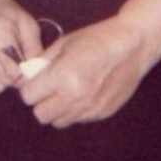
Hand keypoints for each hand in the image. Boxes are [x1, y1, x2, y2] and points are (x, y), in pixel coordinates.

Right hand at [0, 0, 43, 93]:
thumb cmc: (8, 16)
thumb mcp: (29, 25)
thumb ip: (36, 50)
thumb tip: (35, 74)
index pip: (14, 71)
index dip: (23, 71)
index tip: (24, 62)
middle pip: (4, 81)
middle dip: (13, 76)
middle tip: (13, 60)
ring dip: (1, 79)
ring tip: (1, 60)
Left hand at [18, 15, 150, 127]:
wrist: (132, 45)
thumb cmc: (97, 39)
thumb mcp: (65, 43)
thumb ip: (43, 62)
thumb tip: (28, 76)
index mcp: (62, 77)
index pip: (28, 96)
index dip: (29, 87)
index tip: (36, 80)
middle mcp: (75, 97)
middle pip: (41, 115)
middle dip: (40, 101)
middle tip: (49, 88)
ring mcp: (90, 109)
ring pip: (59, 122)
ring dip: (57, 109)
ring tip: (66, 91)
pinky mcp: (102, 114)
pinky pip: (78, 120)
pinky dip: (75, 110)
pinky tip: (83, 92)